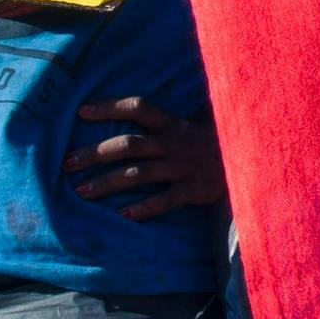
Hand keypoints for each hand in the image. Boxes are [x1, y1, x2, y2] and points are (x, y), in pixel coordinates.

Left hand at [66, 92, 226, 222]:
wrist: (252, 161)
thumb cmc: (214, 143)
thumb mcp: (195, 123)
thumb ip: (168, 118)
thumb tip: (143, 103)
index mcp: (172, 124)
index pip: (138, 108)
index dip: (110, 106)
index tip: (81, 111)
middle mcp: (174, 143)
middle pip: (129, 145)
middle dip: (95, 153)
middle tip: (67, 162)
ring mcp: (183, 167)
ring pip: (139, 174)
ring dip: (108, 183)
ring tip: (82, 192)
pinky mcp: (194, 190)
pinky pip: (166, 199)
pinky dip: (145, 208)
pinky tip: (123, 215)